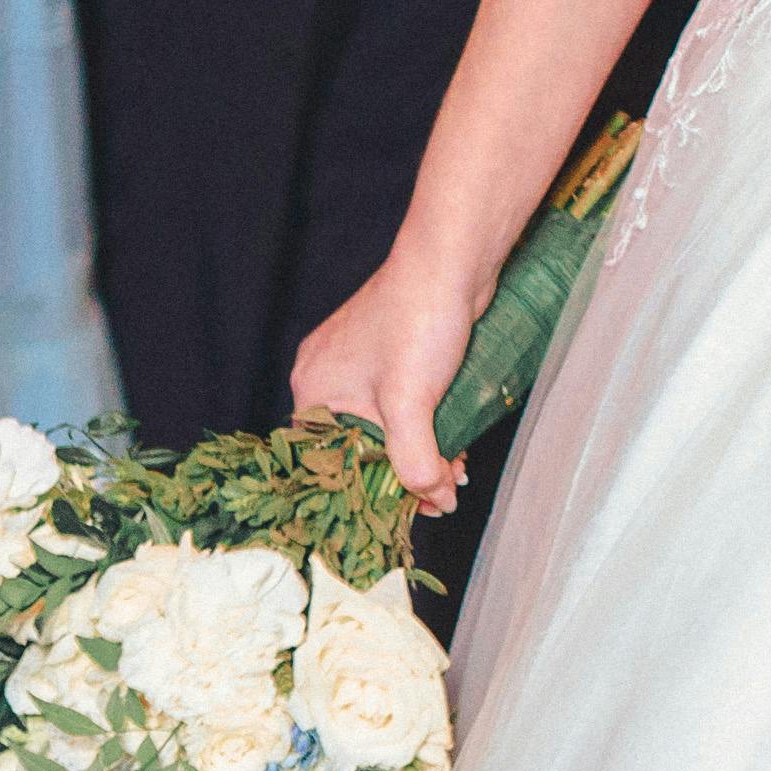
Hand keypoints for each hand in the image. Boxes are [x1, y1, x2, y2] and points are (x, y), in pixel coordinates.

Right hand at [289, 244, 487, 510]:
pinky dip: (428, 426)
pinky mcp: (395, 353)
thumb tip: (435, 500)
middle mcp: (331, 375)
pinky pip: (405, 405)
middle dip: (401, 472)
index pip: (327, 460)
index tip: (400, 511)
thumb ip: (415, 461)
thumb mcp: (411, 403)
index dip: (364, 489)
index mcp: (315, 389)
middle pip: (359, 446)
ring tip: (455, 469)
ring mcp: (363, 362)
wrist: (454, 259)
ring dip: (421, 451)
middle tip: (439, 493)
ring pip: (387, 426)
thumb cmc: (419, 321)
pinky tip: (455, 441)